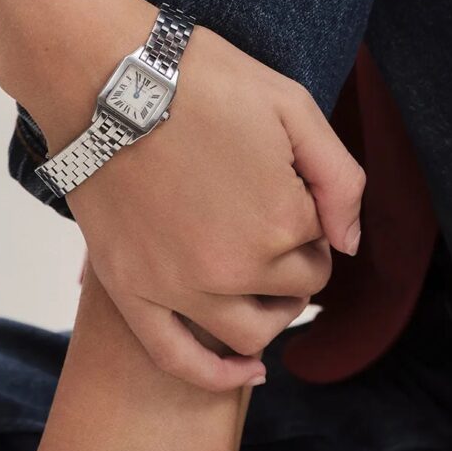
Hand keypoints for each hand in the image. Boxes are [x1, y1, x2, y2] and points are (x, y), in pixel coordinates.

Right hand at [0, 0, 363, 391]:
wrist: (101, 75)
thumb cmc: (200, 80)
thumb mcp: (293, 106)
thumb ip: (340, 179)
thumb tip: (350, 245)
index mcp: (280, 221)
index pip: (322, 249)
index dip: (310, 222)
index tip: (284, 190)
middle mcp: (234, 267)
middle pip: (293, 293)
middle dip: (294, 265)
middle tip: (268, 223)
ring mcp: (178, 287)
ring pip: (251, 334)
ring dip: (268, 315)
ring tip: (260, 284)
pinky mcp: (130, 292)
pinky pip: (180, 359)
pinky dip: (218, 375)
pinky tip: (246, 371)